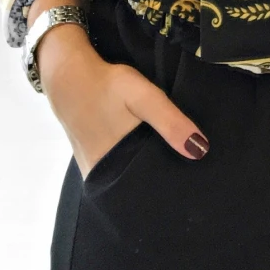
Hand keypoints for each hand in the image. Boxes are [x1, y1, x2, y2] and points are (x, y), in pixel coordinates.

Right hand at [40, 38, 209, 179]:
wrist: (69, 76)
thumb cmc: (108, 86)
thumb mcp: (144, 97)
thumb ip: (170, 121)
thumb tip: (199, 151)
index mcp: (116, 167)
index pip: (149, 193)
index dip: (171, 190)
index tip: (194, 187)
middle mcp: (103, 176)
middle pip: (138, 189)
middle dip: (161, 184)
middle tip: (189, 177)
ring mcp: (94, 170)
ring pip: (127, 180)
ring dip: (146, 174)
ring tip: (175, 167)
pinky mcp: (91, 160)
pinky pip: (116, 170)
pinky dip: (132, 165)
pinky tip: (149, 155)